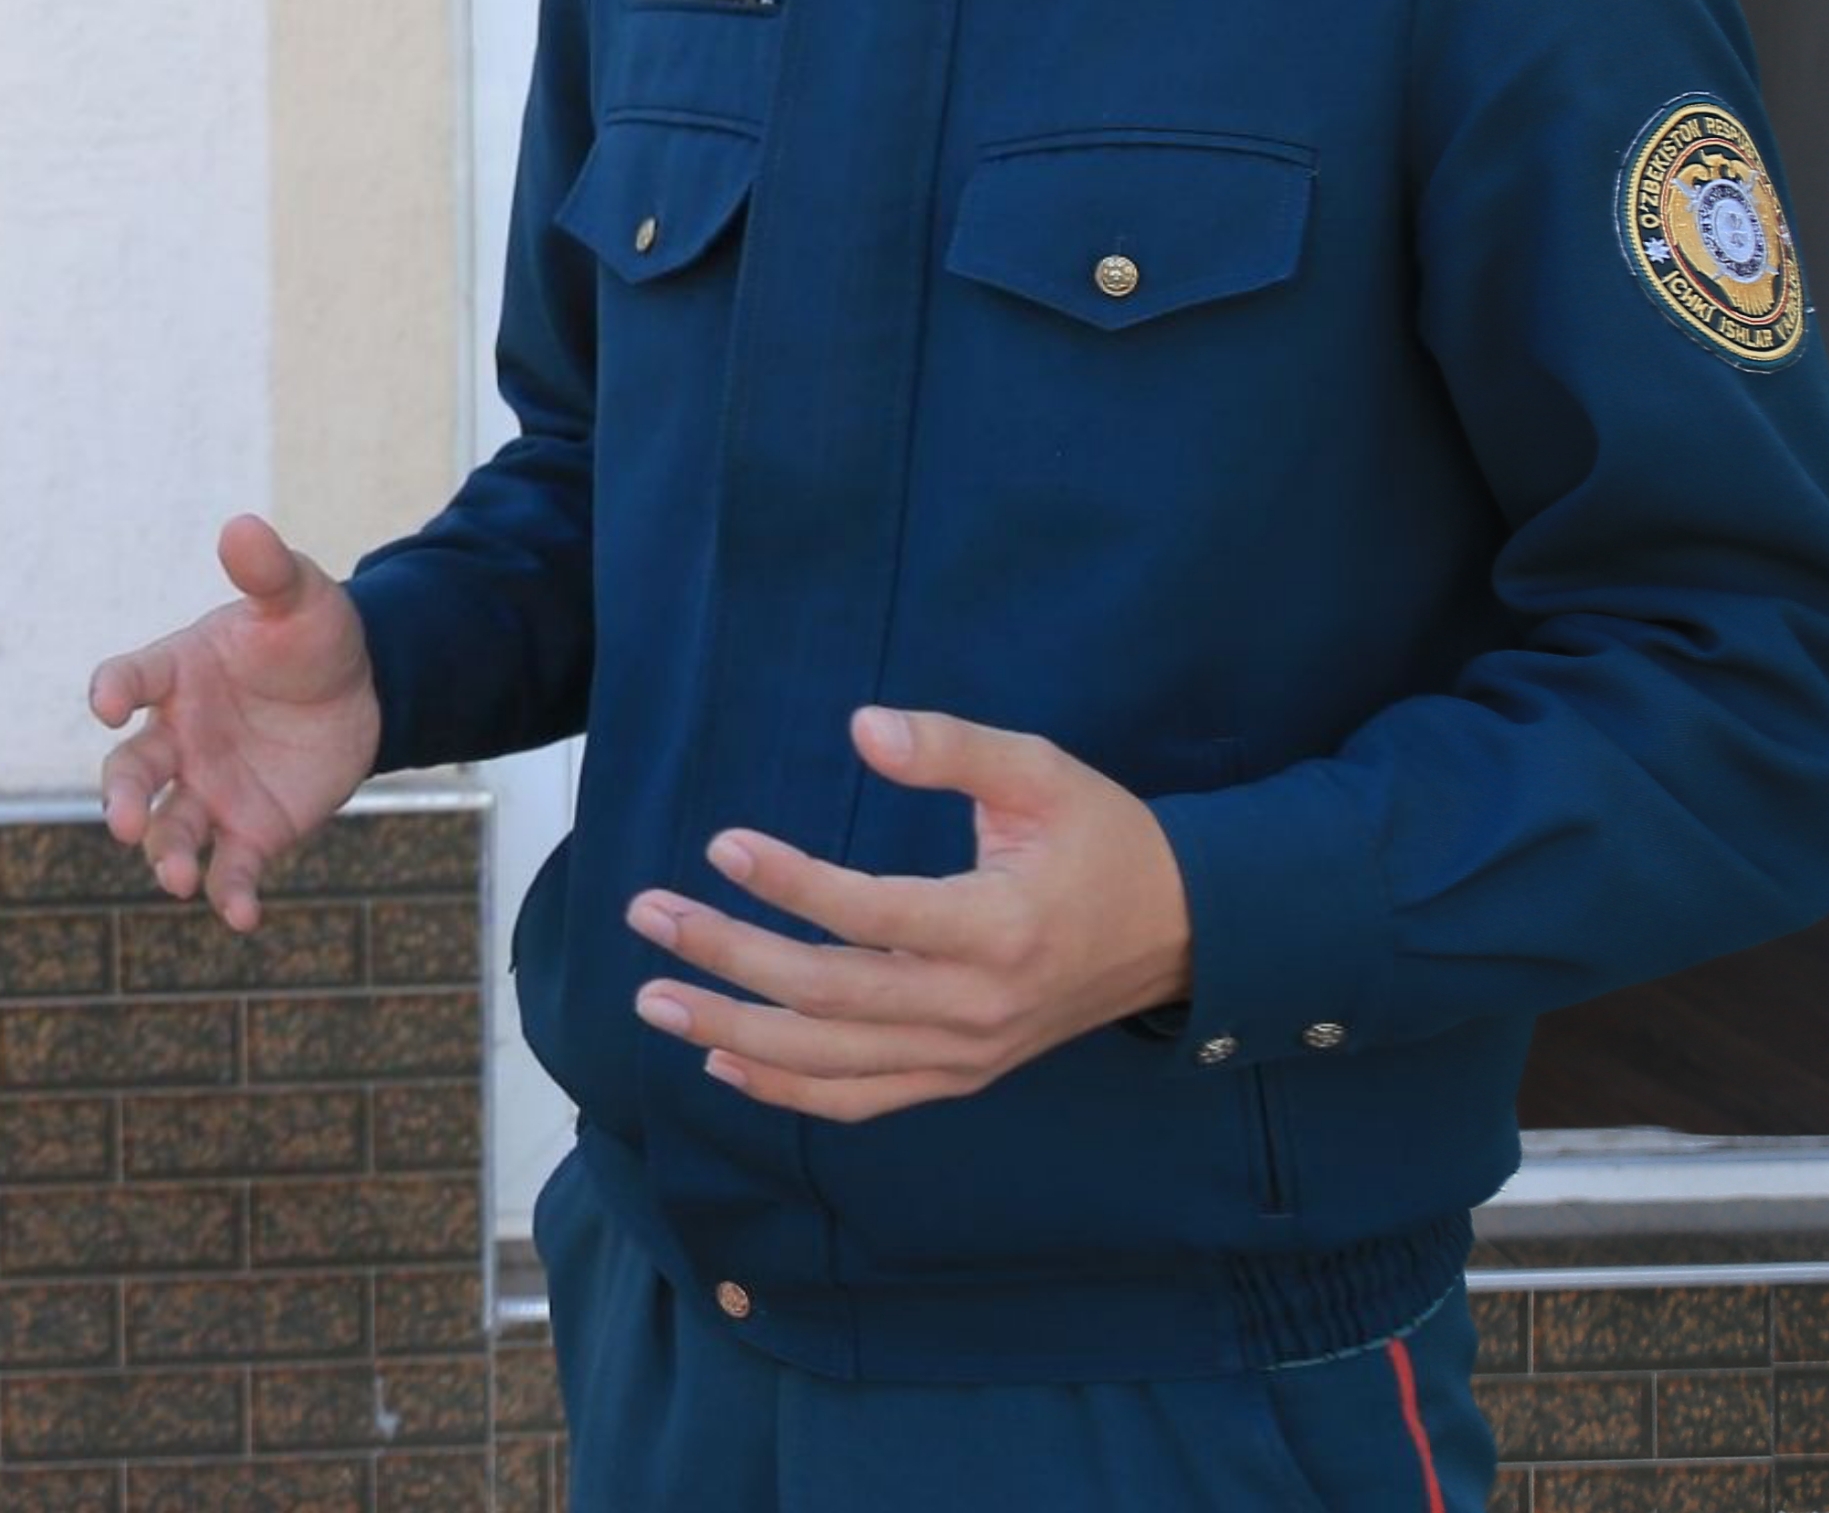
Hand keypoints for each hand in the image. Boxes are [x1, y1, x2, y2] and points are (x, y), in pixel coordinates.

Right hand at [86, 515, 382, 932]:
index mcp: (177, 673)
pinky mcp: (250, 832)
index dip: (114, 687)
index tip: (107, 701)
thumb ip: (269, 571)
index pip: (131, 676)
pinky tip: (243, 917)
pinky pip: (230, 869)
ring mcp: (209, 789)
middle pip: (132, 770)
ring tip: (179, 879)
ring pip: (171, 828)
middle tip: (123, 822)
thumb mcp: (301, 597)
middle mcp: (179, 737)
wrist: (360, 691)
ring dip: (167, 856)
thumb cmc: (310, 635)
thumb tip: (242, 527)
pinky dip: (230, 895)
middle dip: (121, 797)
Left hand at [625, 706, 1192, 1123]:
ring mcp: (966, 1053)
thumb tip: (861, 727)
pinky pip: (862, 1100)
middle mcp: (976, 1006)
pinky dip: (786, 1091)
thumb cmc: (1102, 839)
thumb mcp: (1041, 772)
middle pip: (830, 997)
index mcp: (999, 927)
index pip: (873, 916)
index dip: (792, 884)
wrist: (1181, 933)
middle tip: (647, 915)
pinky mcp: (961, 1075)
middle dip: (728, 959)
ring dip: (733, 1035)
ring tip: (653, 1000)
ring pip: (831, 1064)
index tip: (721, 844)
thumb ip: (952, 747)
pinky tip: (721, 1064)